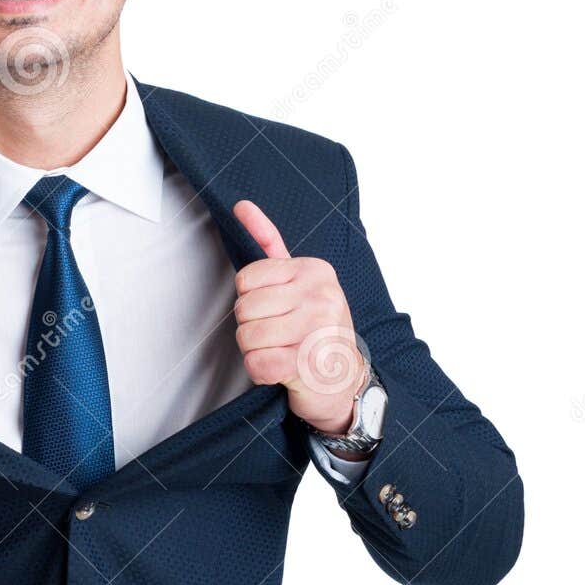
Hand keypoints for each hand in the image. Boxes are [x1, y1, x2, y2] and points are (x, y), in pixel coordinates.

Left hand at [231, 199, 365, 434]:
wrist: (344, 379)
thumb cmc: (315, 329)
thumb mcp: (298, 281)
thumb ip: (269, 243)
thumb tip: (240, 205)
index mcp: (315, 270)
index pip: (245, 279)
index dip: (251, 300)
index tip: (278, 310)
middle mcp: (321, 296)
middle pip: (243, 308)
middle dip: (252, 326)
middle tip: (280, 334)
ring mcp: (317, 330)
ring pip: (246, 337)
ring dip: (256, 350)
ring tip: (283, 349)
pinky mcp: (308, 363)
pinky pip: (256, 364)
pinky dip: (261, 372)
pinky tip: (283, 369)